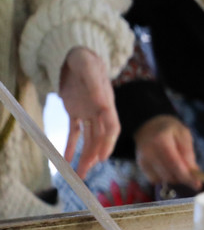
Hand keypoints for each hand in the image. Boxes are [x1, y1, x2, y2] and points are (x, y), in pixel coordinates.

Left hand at [59, 47, 119, 176]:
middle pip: (100, 138)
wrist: (77, 55)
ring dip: (84, 156)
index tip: (102, 157)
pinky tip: (66, 160)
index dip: (108, 143)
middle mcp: (101, 111)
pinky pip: (74, 133)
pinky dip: (71, 147)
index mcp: (107, 102)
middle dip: (94, 156)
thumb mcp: (88, 67)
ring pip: (89, 139)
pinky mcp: (76, 112)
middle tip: (85, 173)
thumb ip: (95, 83)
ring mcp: (89, 113)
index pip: (111, 127)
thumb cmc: (84, 58)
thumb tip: (103, 103)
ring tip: (78, 174)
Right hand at [133, 114, 200, 188]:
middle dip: (183, 178)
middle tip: (192, 174)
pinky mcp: (141, 166)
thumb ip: (188, 153)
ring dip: (175, 178)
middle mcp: (148, 152)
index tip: (198, 184)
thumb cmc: (170, 129)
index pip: (175, 164)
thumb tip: (193, 172)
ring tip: (179, 166)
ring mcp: (143, 160)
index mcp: (161, 140)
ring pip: (163, 179)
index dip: (187, 177)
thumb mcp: (184, 134)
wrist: (149, 125)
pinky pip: (155, 179)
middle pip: (168, 174)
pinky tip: (168, 167)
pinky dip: (165, 177)